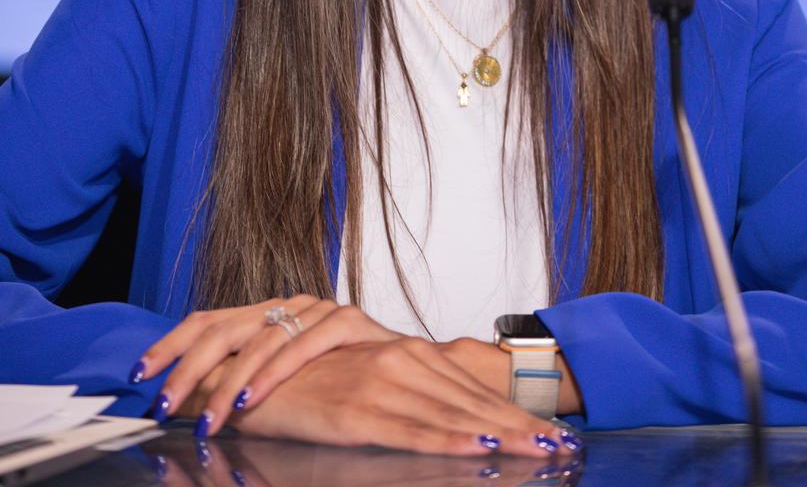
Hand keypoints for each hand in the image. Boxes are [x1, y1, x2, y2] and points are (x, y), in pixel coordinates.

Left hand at [133, 296, 398, 425]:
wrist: (408, 372)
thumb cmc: (342, 381)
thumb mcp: (283, 380)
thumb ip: (244, 380)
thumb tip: (188, 403)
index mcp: (265, 314)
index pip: (206, 320)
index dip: (170, 344)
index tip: (140, 374)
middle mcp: (286, 305)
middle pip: (223, 328)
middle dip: (187, 369)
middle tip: (162, 404)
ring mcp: (317, 309)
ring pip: (259, 339)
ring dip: (226, 382)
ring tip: (205, 419)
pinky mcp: (348, 321)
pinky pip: (301, 345)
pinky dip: (271, 374)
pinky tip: (249, 399)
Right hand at [191, 336, 582, 457]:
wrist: (246, 374)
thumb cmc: (308, 382)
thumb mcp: (366, 381)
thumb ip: (408, 395)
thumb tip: (450, 418)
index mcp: (406, 354)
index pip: (470, 388)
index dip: (512, 411)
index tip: (550, 431)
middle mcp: (398, 362)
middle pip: (470, 401)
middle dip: (518, 427)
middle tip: (560, 448)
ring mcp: (378, 384)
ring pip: (450, 415)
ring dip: (497, 435)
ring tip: (535, 452)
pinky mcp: (354, 411)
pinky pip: (409, 430)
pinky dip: (447, 440)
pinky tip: (475, 448)